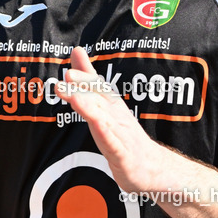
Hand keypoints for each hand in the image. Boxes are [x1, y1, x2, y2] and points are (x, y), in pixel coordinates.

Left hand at [57, 47, 167, 192]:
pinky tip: (98, 126)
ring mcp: (120, 135)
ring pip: (103, 120)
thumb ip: (88, 79)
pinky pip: (113, 144)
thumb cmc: (123, 134)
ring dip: (90, 108)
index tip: (74, 56)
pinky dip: (106, 134)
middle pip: (100, 98)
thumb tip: (76, 51)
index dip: (85, 74)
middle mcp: (116, 116)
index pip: (98, 86)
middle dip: (85, 86)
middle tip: (68, 75)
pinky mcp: (122, 155)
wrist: (149, 166)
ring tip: (75, 99)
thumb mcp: (104, 106)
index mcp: (111, 105)